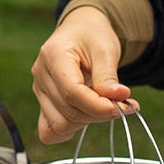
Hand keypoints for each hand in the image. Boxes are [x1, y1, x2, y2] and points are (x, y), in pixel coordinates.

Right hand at [31, 6, 135, 142]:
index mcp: (53, 56)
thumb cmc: (92, 36)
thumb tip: (118, 99)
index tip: (122, 106)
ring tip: (102, 106)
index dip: (98, 105)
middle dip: (98, 113)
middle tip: (121, 105)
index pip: (72, 92)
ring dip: (87, 122)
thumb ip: (109, 76)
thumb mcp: (106, 49)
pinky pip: (49, 131)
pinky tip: (85, 119)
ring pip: (61, 125)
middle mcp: (41, 75)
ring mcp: (40, 92)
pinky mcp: (43, 104)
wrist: (80, 31)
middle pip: (68, 112)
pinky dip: (68, 132)